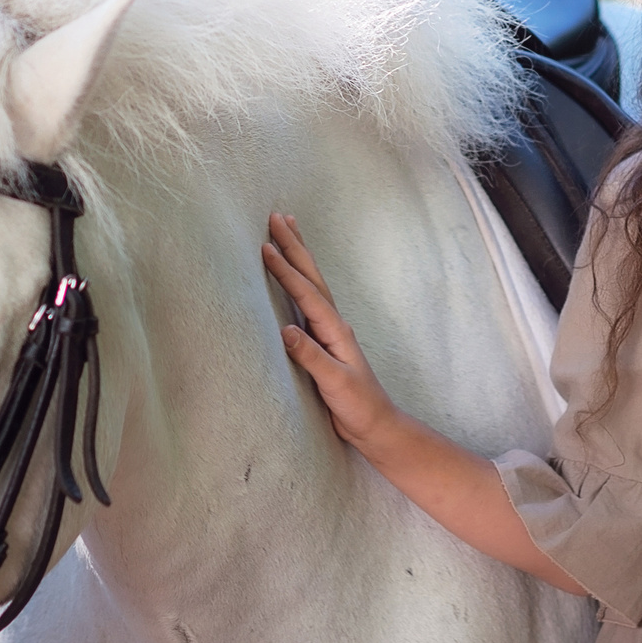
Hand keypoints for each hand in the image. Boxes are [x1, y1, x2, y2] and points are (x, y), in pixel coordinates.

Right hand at [262, 214, 398, 450]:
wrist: (375, 425)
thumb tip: (285, 330)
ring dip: (298, 256)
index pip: (306, 294)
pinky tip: (291, 276)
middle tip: (277, 217)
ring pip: (311, 283)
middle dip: (294, 246)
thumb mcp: (335, 384)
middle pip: (311, 277)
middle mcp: (333, 324)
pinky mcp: (322, 341)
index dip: (285, 270)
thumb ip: (311, 357)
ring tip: (287, 230)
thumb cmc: (358, 407)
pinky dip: (297, 281)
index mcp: (335, 330)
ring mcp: (328, 330)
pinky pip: (307, 301)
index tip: (266, 247)